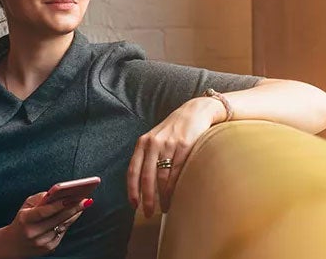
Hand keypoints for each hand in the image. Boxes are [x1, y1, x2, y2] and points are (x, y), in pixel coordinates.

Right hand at [1, 192, 91, 256]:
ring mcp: (42, 242)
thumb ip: (40, 199)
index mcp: (25, 220)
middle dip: (73, 208)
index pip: (44, 212)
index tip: (71, 197)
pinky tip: (74, 214)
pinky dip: (68, 223)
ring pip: (63, 226)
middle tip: (85, 199)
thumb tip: (57, 192)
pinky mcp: (49, 248)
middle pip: (58, 219)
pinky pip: (62, 233)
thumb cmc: (21, 220)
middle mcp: (34, 233)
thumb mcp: (25, 207)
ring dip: (74, 215)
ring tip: (83, 204)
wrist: (12, 244)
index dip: (58, 205)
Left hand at [127, 97, 225, 215]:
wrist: (194, 112)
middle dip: (146, 198)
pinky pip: (176, 172)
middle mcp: (153, 144)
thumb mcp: (155, 140)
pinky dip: (174, 187)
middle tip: (148, 213)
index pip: (132, 170)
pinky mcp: (184, 146)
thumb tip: (141, 185)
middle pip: (146, 177)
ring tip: (164, 208)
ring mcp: (168, 145)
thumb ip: (147, 157)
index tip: (133, 205)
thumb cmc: (173, 130)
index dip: (131, 189)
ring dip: (162, 196)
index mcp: (142, 143)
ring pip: (162, 177)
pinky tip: (174, 196)